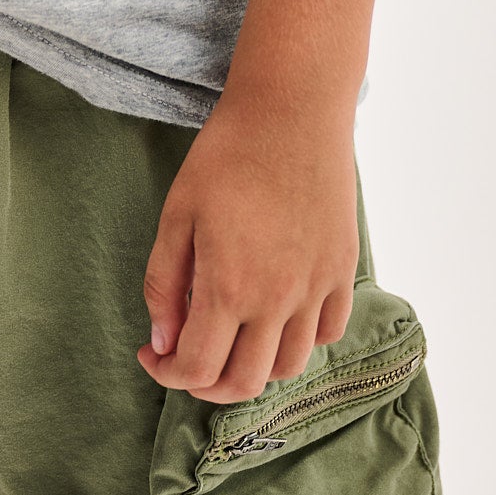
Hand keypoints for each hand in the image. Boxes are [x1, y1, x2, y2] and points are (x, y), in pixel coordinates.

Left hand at [137, 86, 358, 403]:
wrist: (292, 111)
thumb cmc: (226, 155)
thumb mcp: (176, 215)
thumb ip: (164, 284)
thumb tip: (163, 341)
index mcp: (229, 287)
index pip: (197, 369)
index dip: (166, 374)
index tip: (151, 353)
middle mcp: (278, 299)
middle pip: (244, 383)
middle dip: (206, 383)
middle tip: (186, 355)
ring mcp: (317, 288)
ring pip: (289, 367)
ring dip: (253, 367)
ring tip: (230, 336)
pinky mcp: (343, 270)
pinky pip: (327, 333)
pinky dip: (299, 340)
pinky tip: (274, 314)